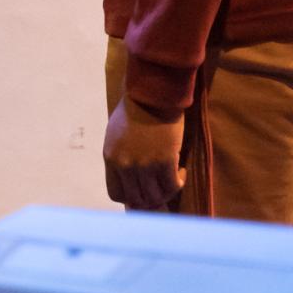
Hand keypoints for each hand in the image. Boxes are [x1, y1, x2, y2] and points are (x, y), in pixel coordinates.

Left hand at [103, 96, 186, 210]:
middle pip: (137, 199)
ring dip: (166, 191)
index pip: (116, 194)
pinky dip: (178, 182)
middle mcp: (125, 165)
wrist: (153, 93)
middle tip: (162, 188)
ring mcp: (144, 164)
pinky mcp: (164, 160)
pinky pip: (173, 185)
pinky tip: (181, 170)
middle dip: (151, 198)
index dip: (130, 197)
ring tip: (172, 177)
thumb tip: (132, 185)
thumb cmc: (136, 111)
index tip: (142, 190)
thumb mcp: (117, 136)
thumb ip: (121, 160)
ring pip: (156, 196)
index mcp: (110, 158)